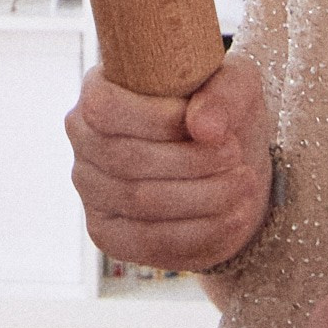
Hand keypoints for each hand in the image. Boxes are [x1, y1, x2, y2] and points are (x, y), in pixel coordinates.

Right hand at [66, 49, 271, 271]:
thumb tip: (204, 128)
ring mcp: (90, 191)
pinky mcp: (107, 234)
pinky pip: (148, 242)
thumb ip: (225, 92)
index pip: (104, 109)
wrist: (228, 166)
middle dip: (192, 162)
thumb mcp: (237, 85)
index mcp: (98, 90)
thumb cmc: (222, 113)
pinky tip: (234, 217)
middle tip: (237, 157)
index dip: (156, 121)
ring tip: (244, 184)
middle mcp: (83, 141)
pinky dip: (199, 232)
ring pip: (140, 202)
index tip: (212, 130)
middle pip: (126, 160)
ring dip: (203, 197)